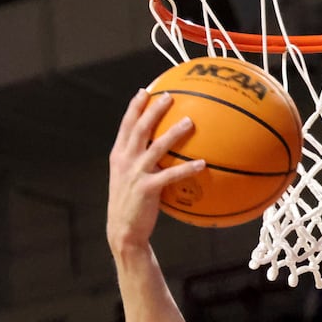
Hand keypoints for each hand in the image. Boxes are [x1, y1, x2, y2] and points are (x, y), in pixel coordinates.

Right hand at [107, 88, 205, 252]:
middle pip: (140, 129)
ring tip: (190, 121)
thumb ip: (139, 162)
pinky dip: (187, 168)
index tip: (145, 91)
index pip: (126, 125)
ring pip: (156, 147)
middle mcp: (125, 160)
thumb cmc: (131, 205)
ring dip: (174, 133)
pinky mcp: (147, 189)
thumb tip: (160, 151)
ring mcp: (135, 173)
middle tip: (169, 96)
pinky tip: (202, 163)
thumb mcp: (129, 179)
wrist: (123, 230)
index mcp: (119, 155)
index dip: (135, 107)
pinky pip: (171, 175)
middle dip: (154, 110)